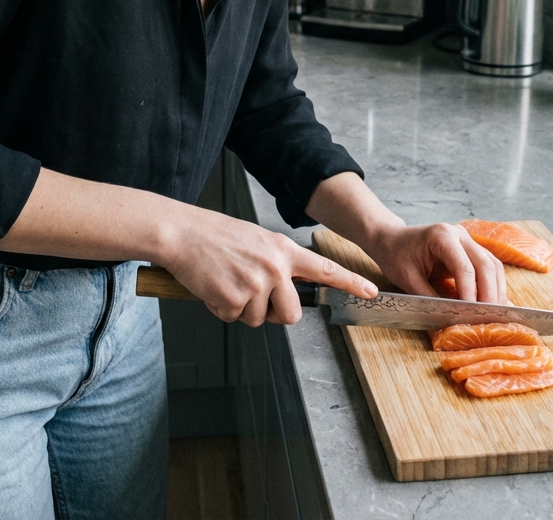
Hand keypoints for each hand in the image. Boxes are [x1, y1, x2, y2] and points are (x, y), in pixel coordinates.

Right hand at [160, 210, 377, 326]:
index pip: (324, 268)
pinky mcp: (234, 299)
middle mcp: (275, 267)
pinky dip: (221, 309)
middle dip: (272, 312)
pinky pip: (234, 319)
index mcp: (283, 250)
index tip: (371, 291)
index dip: (350, 282)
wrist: (181, 233)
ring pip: (259, 320)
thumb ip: (277, 263)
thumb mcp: (257, 241)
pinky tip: (213, 286)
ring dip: (241, 309)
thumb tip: (286, 291)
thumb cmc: (214, 236)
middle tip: (250, 294)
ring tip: (226, 281)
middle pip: (291, 314)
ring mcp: (256, 284)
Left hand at [365, 222, 507, 304]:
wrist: (392, 240)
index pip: (464, 267)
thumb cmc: (396, 257)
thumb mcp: (408, 280)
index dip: (470, 292)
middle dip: (490, 293)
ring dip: (496, 290)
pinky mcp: (470, 248)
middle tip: (489, 318)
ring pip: (493, 265)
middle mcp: (459, 234)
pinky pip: (489, 266)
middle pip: (486, 264)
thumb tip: (452, 318)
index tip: (471, 314)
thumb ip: (431, 298)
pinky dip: (493, 285)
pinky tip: (492, 302)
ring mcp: (467, 239)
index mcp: (441, 236)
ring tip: (494, 314)